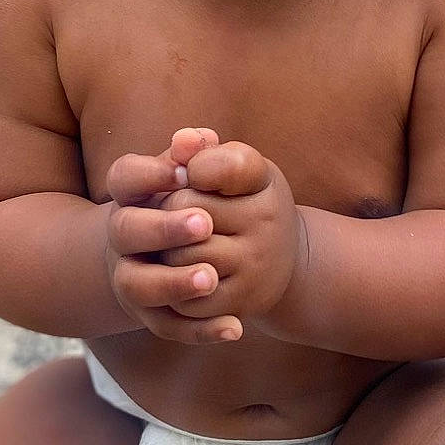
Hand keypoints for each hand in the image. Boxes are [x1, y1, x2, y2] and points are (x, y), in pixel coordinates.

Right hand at [103, 131, 241, 344]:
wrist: (186, 251)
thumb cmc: (195, 200)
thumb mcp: (200, 174)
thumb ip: (200, 155)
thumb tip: (197, 139)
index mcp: (132, 196)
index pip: (124, 178)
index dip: (149, 174)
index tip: (183, 173)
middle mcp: (124, 238)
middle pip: (126, 231)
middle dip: (162, 228)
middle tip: (203, 223)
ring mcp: (133, 278)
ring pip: (139, 286)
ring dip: (173, 283)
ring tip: (210, 278)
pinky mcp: (152, 314)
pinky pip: (170, 327)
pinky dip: (200, 331)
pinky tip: (235, 327)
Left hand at [162, 129, 302, 338]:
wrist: (279, 264)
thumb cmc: (244, 205)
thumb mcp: (235, 171)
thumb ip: (203, 151)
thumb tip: (181, 141)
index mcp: (263, 181)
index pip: (220, 165)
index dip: (194, 167)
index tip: (189, 173)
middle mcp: (267, 223)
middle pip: (185, 208)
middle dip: (167, 210)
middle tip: (171, 213)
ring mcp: (255, 266)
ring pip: (180, 256)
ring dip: (165, 252)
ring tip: (172, 247)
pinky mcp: (241, 303)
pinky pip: (186, 301)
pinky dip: (173, 290)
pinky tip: (178, 278)